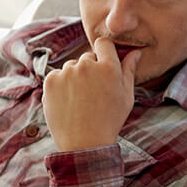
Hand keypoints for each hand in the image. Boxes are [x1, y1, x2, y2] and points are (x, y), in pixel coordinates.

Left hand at [42, 37, 141, 151]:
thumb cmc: (110, 120)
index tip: (104, 66)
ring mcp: (66, 72)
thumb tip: (135, 52)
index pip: (103, 43)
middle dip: (91, 69)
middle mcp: (86, 65)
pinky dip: (62, 85)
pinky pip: (57, 75)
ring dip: (76, 77)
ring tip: (81, 100)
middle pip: (87, 57)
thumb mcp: (126, 96)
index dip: (104, 52)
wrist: (84, 143)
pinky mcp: (50, 81)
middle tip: (94, 92)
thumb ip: (129, 70)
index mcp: (108, 67)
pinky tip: (69, 102)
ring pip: (72, 67)